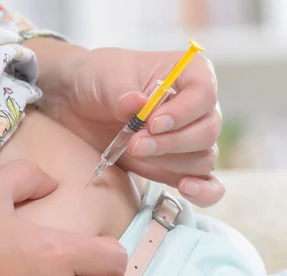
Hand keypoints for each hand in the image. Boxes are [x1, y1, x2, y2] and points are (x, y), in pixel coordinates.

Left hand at [36, 44, 224, 206]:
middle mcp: (198, 106)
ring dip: (170, 162)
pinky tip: (185, 189)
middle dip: (170, 143)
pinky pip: (207, 183)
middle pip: (207, 131)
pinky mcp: (178, 165)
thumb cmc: (100, 78)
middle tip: (135, 144)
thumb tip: (138, 105)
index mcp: (189, 73)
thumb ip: (122, 92)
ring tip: (136, 152)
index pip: (204, 94)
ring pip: (203, 158)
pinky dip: (203, 191)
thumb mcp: (106, 76)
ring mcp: (191, 138)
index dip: (182, 113)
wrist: (80, 103)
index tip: (152, 123)